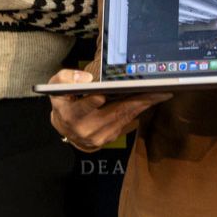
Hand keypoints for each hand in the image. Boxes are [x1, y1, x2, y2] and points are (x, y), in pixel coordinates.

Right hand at [47, 69, 169, 152]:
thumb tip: (86, 79)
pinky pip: (127, 121)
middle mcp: (86, 129)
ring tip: (160, 92)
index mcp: (71, 115)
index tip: (101, 95)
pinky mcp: (110, 137)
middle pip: (113, 113)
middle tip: (155, 90)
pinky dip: (140, 109)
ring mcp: (100, 136)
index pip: (81, 109)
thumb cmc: (64, 101)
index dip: (91, 103)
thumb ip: (64, 79)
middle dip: (135, 100)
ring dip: (143, 105)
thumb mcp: (56, 88)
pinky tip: (151, 100)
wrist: (67, 128)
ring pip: (124, 118)